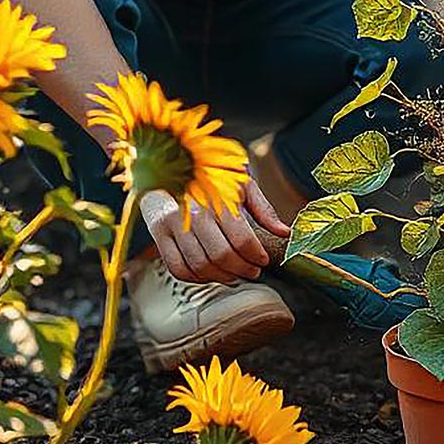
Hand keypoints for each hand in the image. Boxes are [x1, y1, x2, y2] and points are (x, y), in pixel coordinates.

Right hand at [141, 178, 291, 283]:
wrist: (169, 165)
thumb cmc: (210, 176)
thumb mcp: (241, 184)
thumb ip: (264, 209)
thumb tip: (284, 232)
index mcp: (217, 196)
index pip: (241, 238)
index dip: (256, 254)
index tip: (263, 259)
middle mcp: (193, 211)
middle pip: (221, 255)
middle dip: (242, 268)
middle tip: (252, 270)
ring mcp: (173, 225)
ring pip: (201, 265)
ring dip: (222, 276)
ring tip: (235, 274)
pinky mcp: (159, 235)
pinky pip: (178, 268)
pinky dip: (197, 278)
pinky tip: (211, 273)